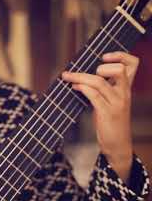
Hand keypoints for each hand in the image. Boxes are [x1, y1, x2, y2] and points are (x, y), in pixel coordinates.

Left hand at [61, 51, 139, 183]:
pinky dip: (82, 88)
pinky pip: (94, 95)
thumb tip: (80, 72)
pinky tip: (74, 87)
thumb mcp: (110, 100)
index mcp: (125, 87)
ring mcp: (117, 103)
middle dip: (99, 67)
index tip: (104, 56)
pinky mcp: (107, 113)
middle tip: (85, 71)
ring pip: (99, 82)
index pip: (133, 63)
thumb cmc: (110, 120)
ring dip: (79, 77)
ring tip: (67, 76)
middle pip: (118, 70)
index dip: (120, 55)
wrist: (117, 144)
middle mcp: (124, 93)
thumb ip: (102, 86)